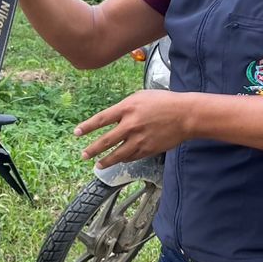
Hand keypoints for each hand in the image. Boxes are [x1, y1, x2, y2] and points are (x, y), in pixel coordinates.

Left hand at [75, 90, 192, 167]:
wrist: (185, 115)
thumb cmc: (164, 102)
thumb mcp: (141, 96)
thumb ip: (126, 106)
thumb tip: (114, 116)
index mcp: (127, 108)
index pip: (101, 119)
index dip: (87, 127)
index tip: (76, 133)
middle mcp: (130, 125)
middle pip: (105, 140)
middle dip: (92, 149)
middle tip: (83, 155)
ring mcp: (139, 139)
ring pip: (117, 154)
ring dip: (106, 160)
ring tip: (98, 164)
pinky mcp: (148, 149)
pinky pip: (131, 157)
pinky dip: (123, 159)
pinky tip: (119, 161)